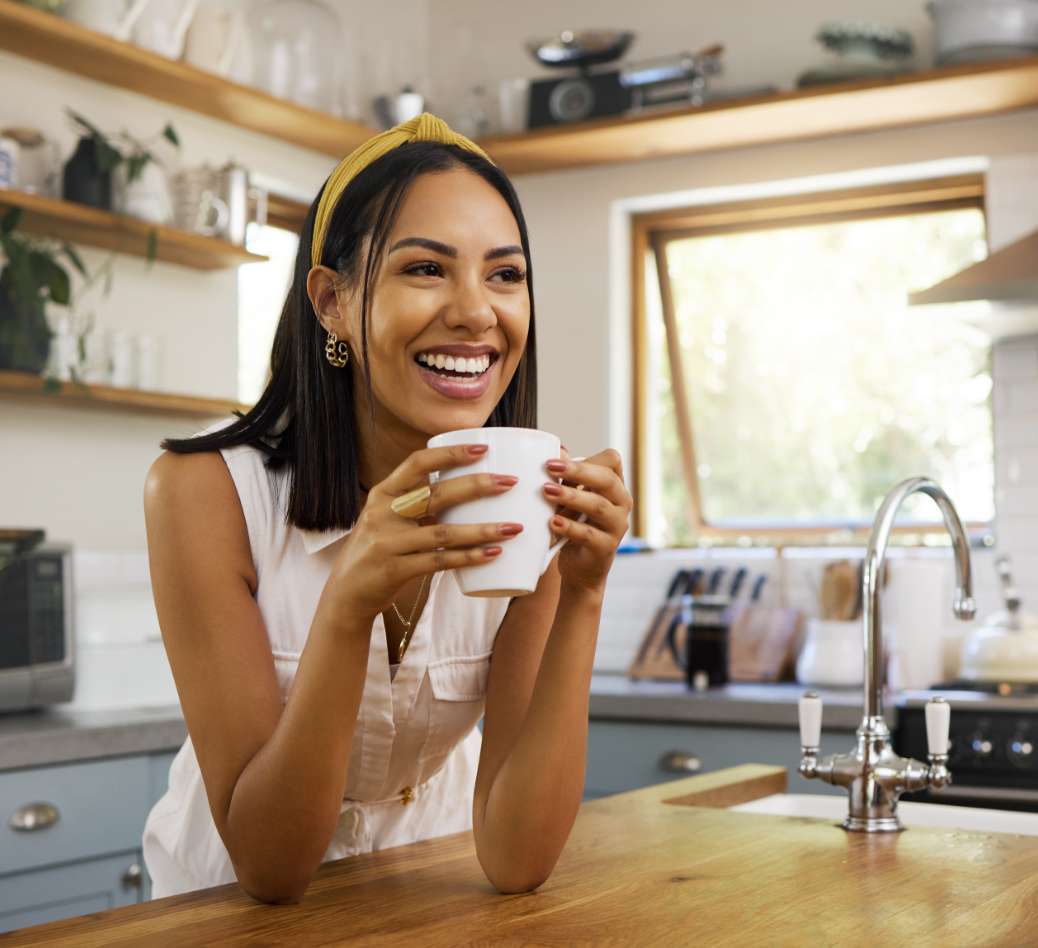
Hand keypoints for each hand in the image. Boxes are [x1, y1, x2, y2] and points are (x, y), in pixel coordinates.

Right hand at [325, 444, 523, 620]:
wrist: (346, 593)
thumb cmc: (378, 550)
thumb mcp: (387, 518)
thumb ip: (416, 502)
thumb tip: (466, 484)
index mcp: (383, 494)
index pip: (417, 463)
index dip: (450, 454)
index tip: (482, 449)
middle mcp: (383, 514)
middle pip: (437, 494)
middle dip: (477, 486)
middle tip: (509, 483)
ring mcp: (388, 543)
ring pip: (444, 533)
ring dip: (482, 530)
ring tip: (513, 527)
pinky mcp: (395, 570)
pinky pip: (439, 562)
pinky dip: (468, 558)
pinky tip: (492, 554)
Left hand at [542, 448, 631, 593]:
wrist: (580, 567)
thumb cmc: (573, 524)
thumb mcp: (568, 498)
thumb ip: (565, 476)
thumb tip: (557, 449)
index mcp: (614, 485)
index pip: (611, 460)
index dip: (586, 457)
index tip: (553, 459)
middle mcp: (621, 503)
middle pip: (607, 480)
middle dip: (578, 471)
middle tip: (549, 467)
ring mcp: (617, 526)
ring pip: (598, 506)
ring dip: (571, 497)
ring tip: (547, 492)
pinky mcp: (606, 547)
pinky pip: (589, 534)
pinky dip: (569, 527)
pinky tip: (552, 522)